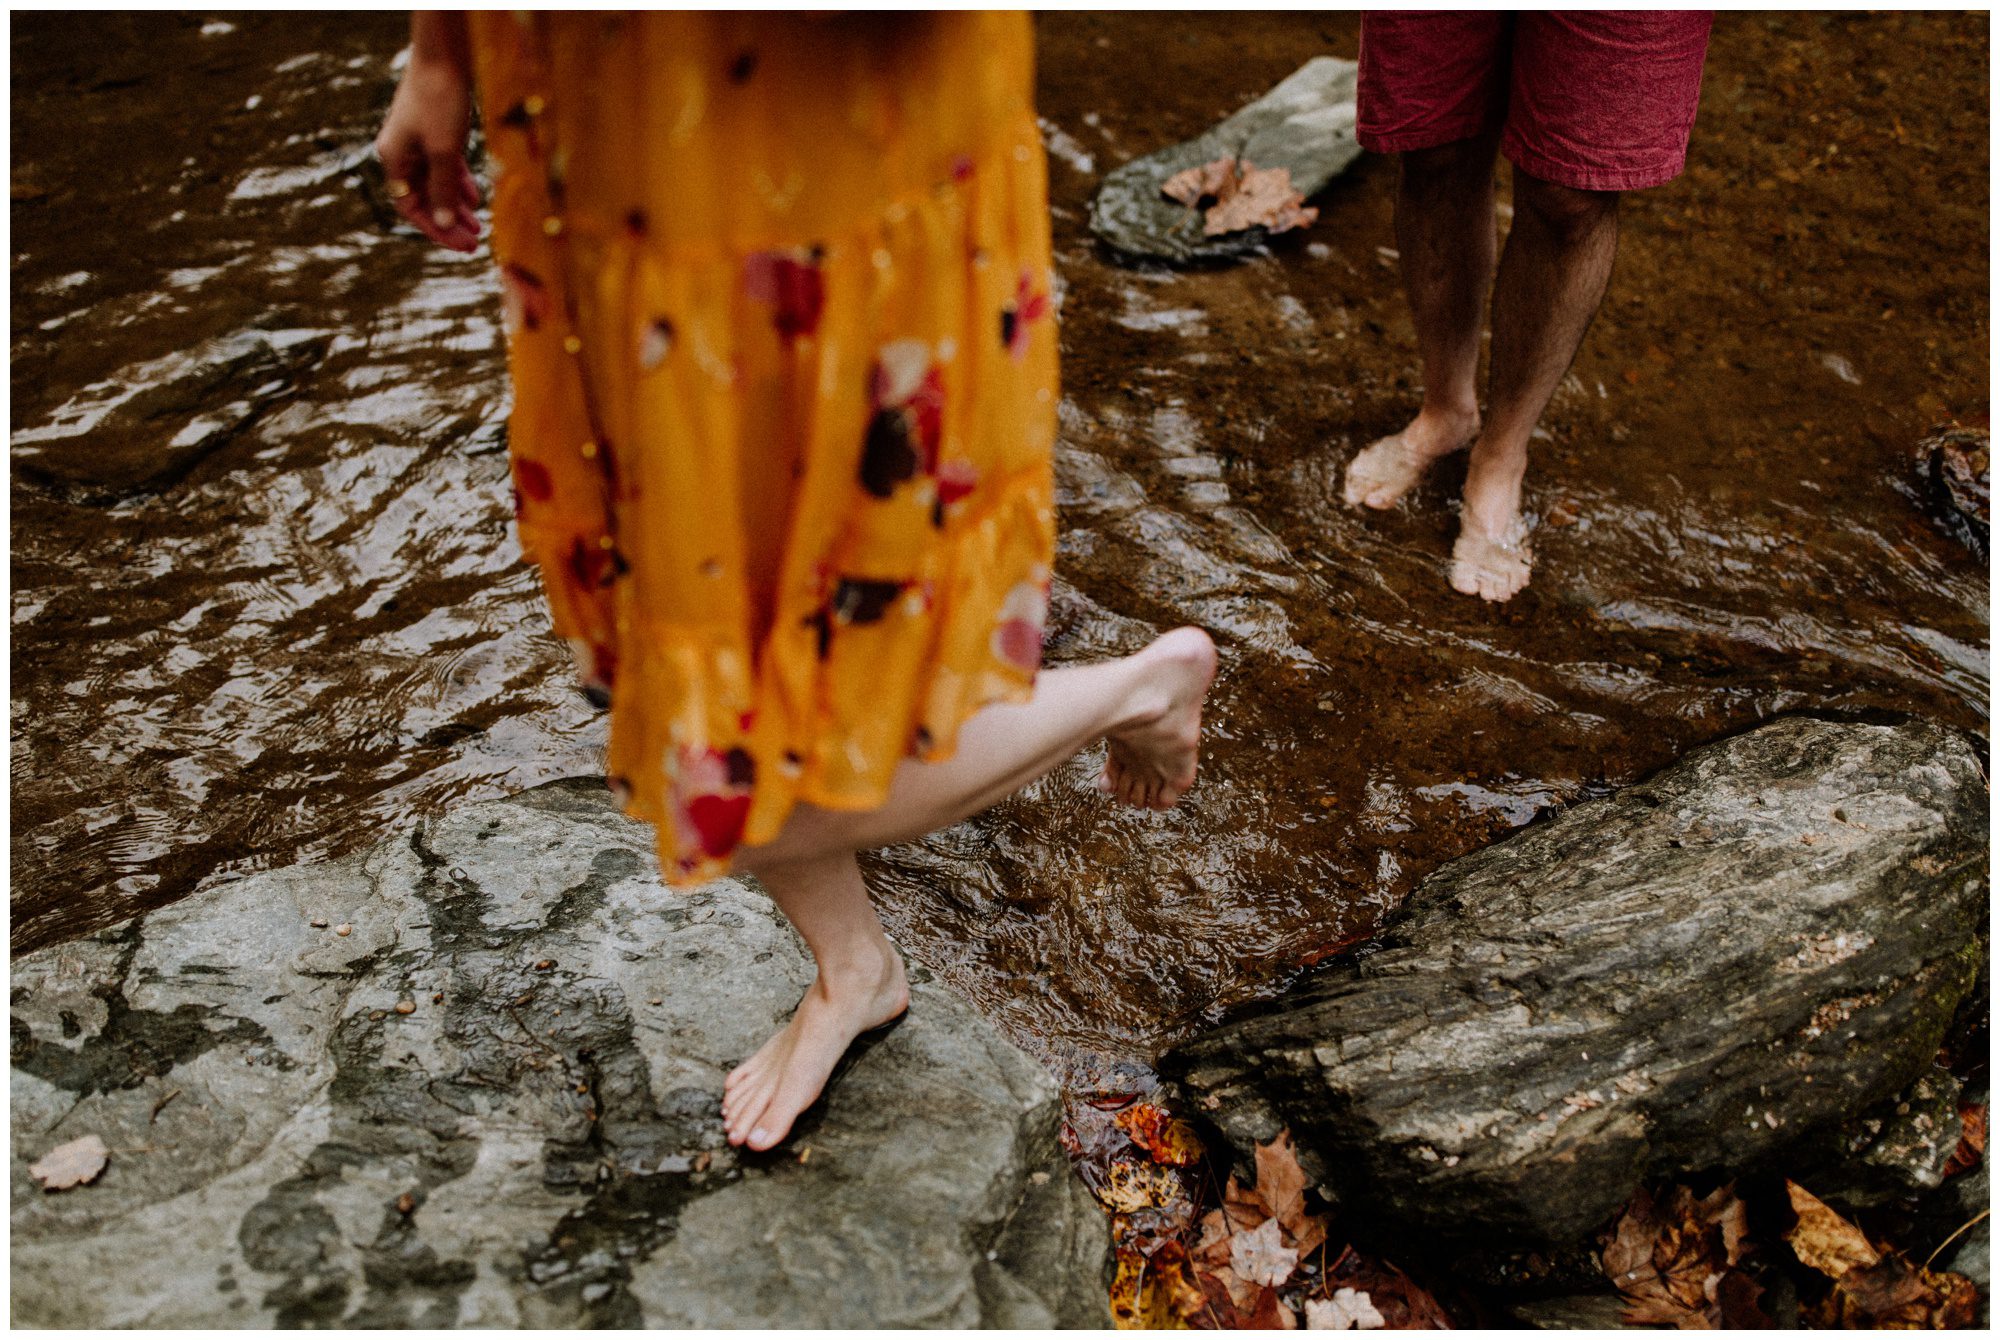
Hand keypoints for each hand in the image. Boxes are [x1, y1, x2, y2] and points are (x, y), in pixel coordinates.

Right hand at [375, 55, 480, 252]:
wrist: (443, 58)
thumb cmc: (437, 101)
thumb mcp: (443, 150)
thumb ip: (443, 188)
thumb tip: (443, 223)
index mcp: (394, 160)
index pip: (411, 208)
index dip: (435, 229)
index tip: (460, 244)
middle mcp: (403, 155)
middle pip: (426, 200)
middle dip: (449, 223)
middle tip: (474, 243)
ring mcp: (419, 145)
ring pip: (438, 186)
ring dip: (457, 207)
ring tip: (479, 228)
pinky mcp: (436, 135)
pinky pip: (446, 169)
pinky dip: (460, 184)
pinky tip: (476, 201)